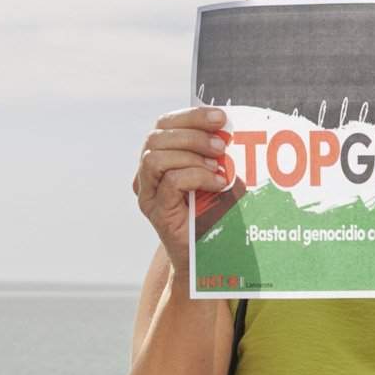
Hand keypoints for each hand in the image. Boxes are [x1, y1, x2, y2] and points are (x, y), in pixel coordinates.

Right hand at [132, 107, 234, 274]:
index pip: (164, 124)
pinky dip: (197, 176)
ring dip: (192, 154)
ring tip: (219, 164)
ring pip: (155, 157)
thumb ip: (216, 153)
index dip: (190, 116)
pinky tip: (218, 182)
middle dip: (193, 133)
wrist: (207, 258)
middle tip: (222, 144)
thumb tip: (227, 129)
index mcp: (159, 158)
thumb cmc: (214, 214)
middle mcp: (146, 174)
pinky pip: (171, 182)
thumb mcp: (217, 175)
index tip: (220, 118)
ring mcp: (148, 194)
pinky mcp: (157, 212)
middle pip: (156, 137)